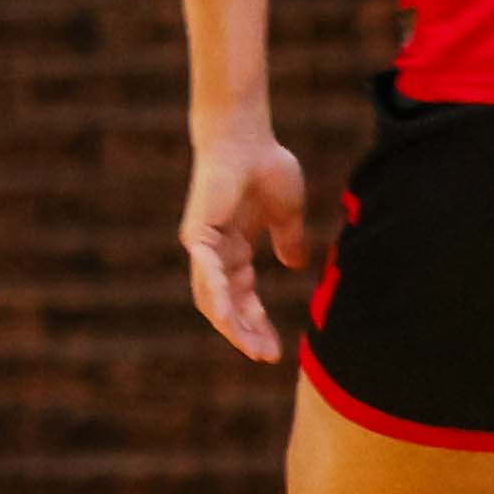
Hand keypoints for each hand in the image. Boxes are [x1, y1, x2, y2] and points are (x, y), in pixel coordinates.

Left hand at [180, 125, 310, 362]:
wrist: (246, 137)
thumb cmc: (265, 166)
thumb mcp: (286, 213)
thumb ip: (289, 240)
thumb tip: (296, 265)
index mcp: (235, 250)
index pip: (243, 298)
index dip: (258, 324)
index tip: (277, 350)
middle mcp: (216, 253)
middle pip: (227, 305)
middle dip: (245, 333)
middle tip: (264, 356)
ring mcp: (203, 245)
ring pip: (212, 297)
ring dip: (230, 323)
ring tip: (250, 347)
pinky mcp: (197, 233)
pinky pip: (205, 270)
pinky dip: (215, 293)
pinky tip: (226, 315)